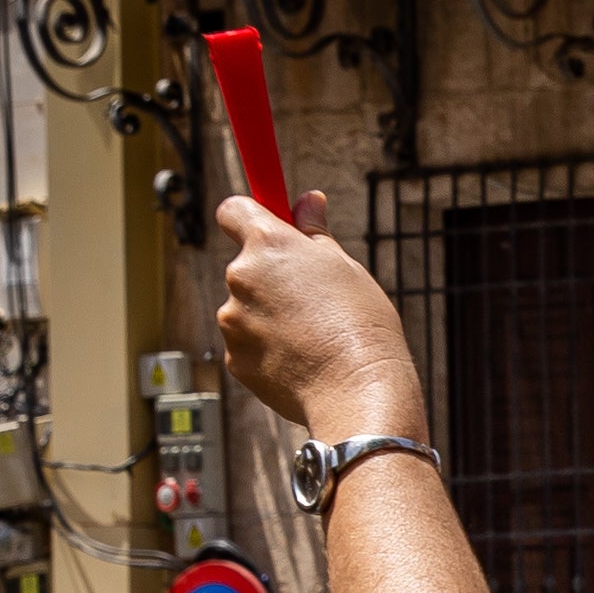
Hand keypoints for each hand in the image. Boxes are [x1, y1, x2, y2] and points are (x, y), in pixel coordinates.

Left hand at [210, 192, 428, 444]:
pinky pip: (249, 345)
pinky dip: (269, 349)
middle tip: (315, 298)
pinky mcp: (234, 359)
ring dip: (271, 316)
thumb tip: (307, 201)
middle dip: (273, 278)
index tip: (270, 226)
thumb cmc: (361, 325)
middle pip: (246, 266)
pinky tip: (303, 360)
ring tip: (314, 336)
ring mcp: (232, 320)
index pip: (234, 210)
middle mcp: (240, 277)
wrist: (358, 392)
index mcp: (268, 244)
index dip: (250, 216)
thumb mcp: (345, 268)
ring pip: (248, 309)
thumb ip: (315, 233)